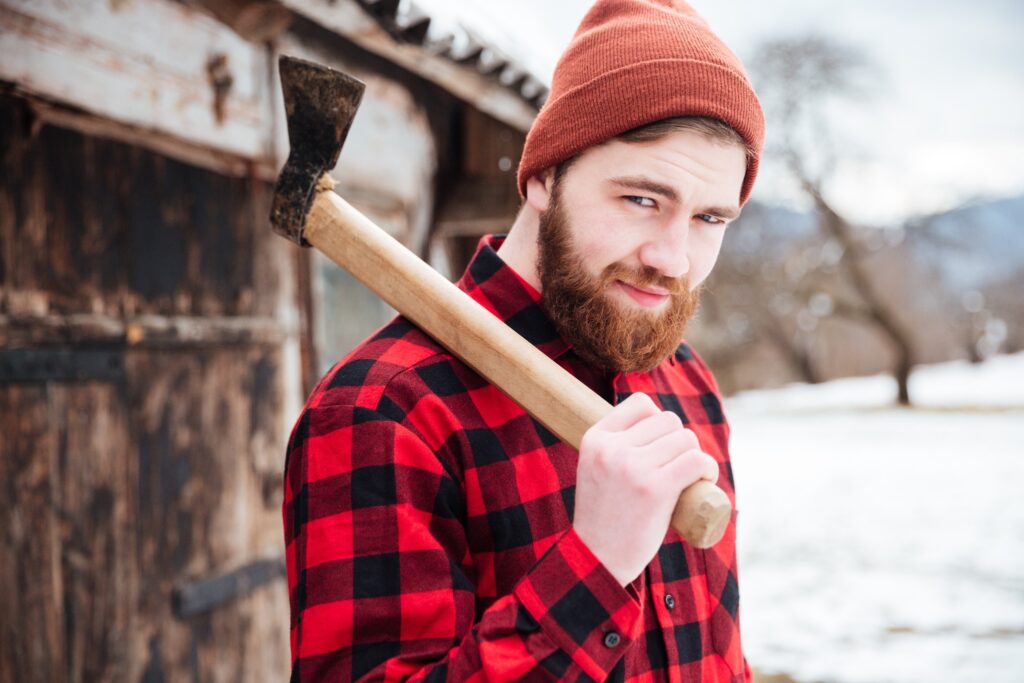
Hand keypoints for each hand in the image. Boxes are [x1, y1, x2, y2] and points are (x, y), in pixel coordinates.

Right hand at [572, 393, 719, 585]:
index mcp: (595, 438)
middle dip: (680, 442)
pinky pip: (696, 461)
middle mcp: (612, 448)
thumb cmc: (603, 516)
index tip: (661, 447)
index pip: (641, 404)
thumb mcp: (596, 469)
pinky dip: (708, 469)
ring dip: (696, 456)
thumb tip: (655, 421)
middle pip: (668, 421)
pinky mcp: (655, 489)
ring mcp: (633, 467)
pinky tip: (704, 481)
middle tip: (677, 469)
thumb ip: (615, 447)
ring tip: (690, 477)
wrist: (596, 559)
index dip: (658, 422)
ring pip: (685, 439)